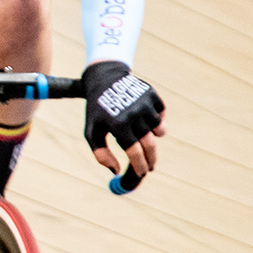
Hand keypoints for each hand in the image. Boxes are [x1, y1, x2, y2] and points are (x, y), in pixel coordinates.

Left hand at [83, 61, 165, 178]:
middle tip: (151, 166)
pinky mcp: (153, 95)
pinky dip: (155, 119)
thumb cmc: (98, 110)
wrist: (104, 79)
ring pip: (158, 130)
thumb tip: (115, 171)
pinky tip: (141, 114)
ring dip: (150, 134)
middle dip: (151, 159)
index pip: (133, 151)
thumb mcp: (92, 130)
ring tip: (137, 129)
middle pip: (149, 145)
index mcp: (117, 124)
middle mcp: (133, 114)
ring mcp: (145, 103)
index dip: (140, 165)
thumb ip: (100, 153)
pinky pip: (161, 115)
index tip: (143, 173)